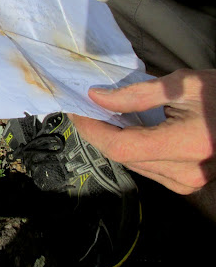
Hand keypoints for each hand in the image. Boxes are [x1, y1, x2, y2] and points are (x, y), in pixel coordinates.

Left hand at [69, 69, 215, 194]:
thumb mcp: (183, 84)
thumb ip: (136, 94)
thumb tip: (97, 98)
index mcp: (187, 145)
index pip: (122, 147)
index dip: (93, 130)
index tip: (77, 111)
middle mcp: (186, 172)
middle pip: (123, 158)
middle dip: (98, 133)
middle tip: (84, 109)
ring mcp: (188, 181)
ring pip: (133, 165)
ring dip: (112, 141)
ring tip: (101, 116)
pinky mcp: (188, 182)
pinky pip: (147, 168)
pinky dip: (131, 149)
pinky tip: (126, 130)